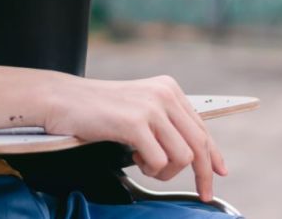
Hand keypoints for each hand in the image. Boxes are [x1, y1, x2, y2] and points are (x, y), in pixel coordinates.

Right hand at [45, 74, 227, 201]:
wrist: (61, 99)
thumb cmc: (95, 108)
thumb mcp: (138, 107)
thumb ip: (164, 123)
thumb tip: (193, 154)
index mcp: (168, 88)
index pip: (202, 126)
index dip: (214, 154)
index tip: (219, 172)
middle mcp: (164, 94)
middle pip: (200, 143)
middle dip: (203, 174)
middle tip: (201, 193)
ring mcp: (150, 107)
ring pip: (183, 156)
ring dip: (165, 171)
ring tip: (144, 164)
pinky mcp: (134, 122)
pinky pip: (159, 161)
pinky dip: (149, 168)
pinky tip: (133, 158)